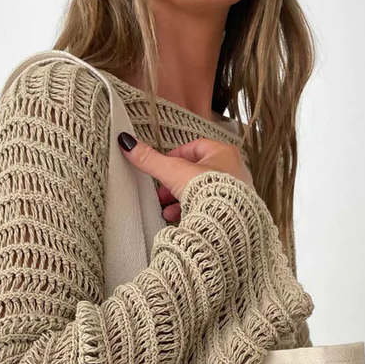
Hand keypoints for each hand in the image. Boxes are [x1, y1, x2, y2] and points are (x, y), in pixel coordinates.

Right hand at [117, 133, 253, 223]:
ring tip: (167, 210)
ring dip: (183, 200)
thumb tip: (128, 143)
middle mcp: (233, 170)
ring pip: (203, 193)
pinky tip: (180, 220)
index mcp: (223, 153)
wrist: (225, 220)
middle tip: (162, 192)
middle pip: (197, 173)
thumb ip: (150, 159)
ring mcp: (236, 192)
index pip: (195, 148)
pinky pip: (209, 209)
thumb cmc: (208, 190)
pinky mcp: (233, 212)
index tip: (163, 166)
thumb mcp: (172, 171)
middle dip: (176, 184)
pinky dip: (193, 213)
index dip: (176, 156)